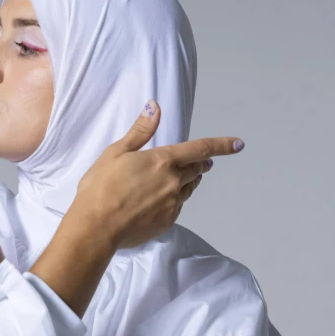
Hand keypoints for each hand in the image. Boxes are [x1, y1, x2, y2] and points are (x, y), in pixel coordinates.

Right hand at [74, 100, 244, 250]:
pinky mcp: (167, 222)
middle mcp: (173, 182)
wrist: (95, 227)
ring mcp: (172, 204)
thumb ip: (140, 131)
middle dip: (201, 163)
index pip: (200, 149)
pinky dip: (175, 199)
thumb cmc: (100, 187)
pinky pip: (178, 206)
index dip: (222, 145)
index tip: (239, 143)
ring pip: (189, 188)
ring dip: (189, 180)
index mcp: (162, 161)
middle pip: (197, 169)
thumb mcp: (116, 153)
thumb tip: (155, 107)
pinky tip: (160, 200)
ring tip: (178, 179)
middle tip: (200, 162)